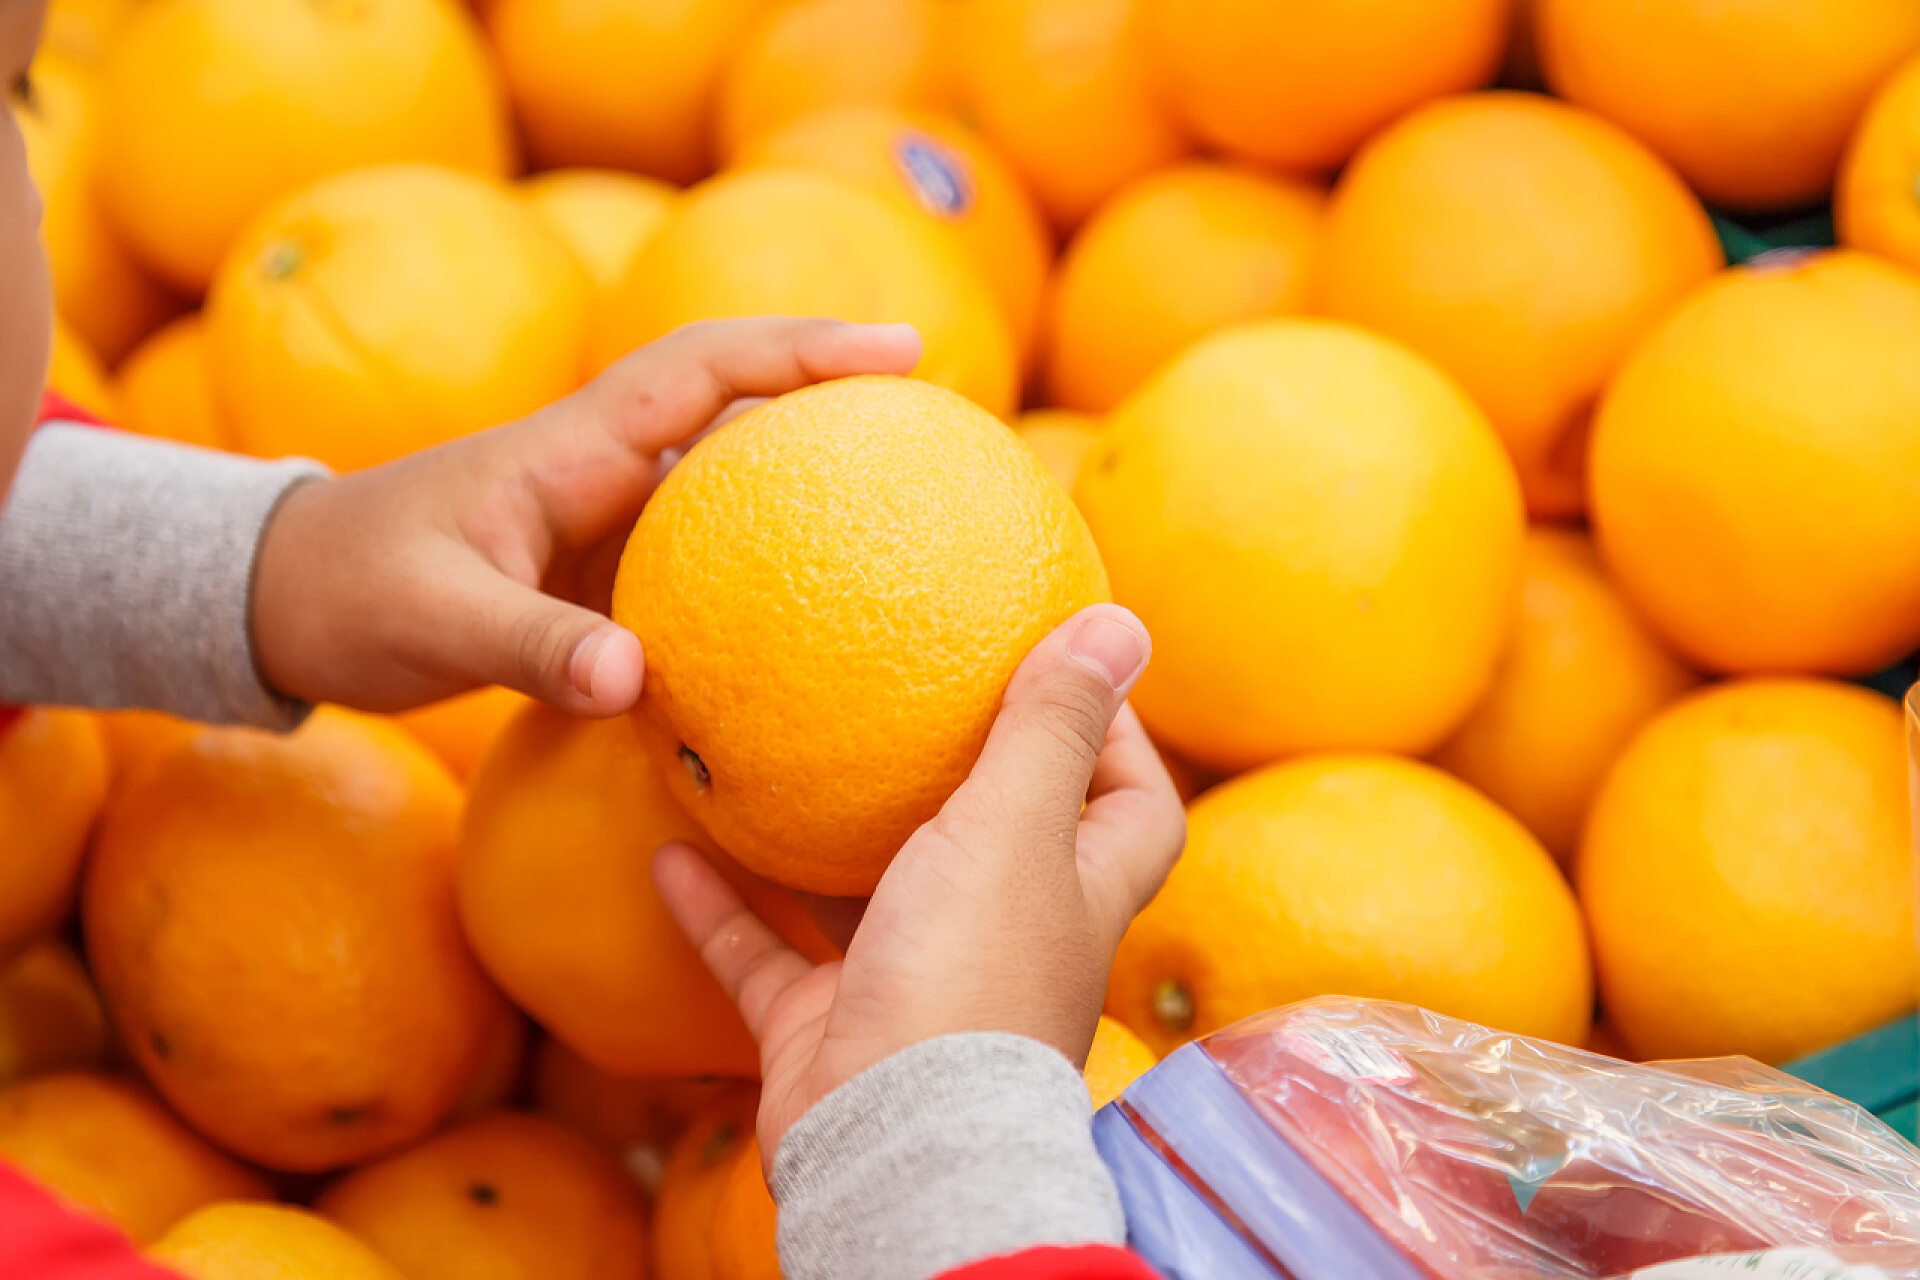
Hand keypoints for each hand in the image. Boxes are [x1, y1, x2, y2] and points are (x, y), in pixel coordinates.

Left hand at [250, 317, 921, 715]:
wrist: (288, 603)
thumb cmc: (350, 594)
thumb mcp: (429, 620)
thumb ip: (529, 647)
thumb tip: (637, 682)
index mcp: (572, 449)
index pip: (702, 370)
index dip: (800, 352)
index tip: (897, 352)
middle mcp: (604, 470)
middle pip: (741, 409)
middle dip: (838, 400)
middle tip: (947, 426)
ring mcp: (608, 523)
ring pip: (731, 487)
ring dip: (811, 487)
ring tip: (913, 514)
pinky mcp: (603, 577)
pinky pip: (705, 564)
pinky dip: (764, 573)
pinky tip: (817, 621)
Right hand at [653, 604, 1187, 1165]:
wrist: (893, 1143)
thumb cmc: (971, 975)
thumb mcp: (1016, 825)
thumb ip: (1055, 725)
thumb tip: (1123, 622)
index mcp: (1072, 891)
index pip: (1134, 809)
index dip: (1118, 741)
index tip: (1063, 669)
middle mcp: (1003, 937)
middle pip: (1004, 847)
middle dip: (968, 778)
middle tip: (913, 695)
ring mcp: (914, 985)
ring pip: (872, 897)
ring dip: (828, 841)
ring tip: (782, 760)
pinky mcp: (830, 1028)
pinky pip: (768, 955)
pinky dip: (725, 905)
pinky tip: (674, 846)